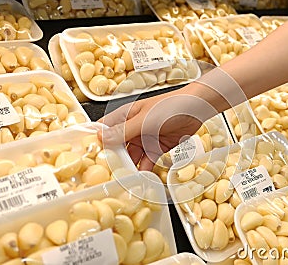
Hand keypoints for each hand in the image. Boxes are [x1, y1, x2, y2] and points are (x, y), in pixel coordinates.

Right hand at [98, 89, 213, 170]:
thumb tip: (100, 137)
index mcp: (125, 116)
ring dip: (129, 167)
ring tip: (125, 181)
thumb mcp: (144, 120)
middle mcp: (132, 128)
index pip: (104, 129)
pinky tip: (141, 178)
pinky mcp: (157, 147)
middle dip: (113, 160)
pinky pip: (146, 161)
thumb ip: (123, 131)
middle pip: (117, 146)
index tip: (90, 158)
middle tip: (109, 176)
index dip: (96, 142)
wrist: (197, 109)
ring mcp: (144, 138)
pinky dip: (144, 169)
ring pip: (131, 156)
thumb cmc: (170, 106)